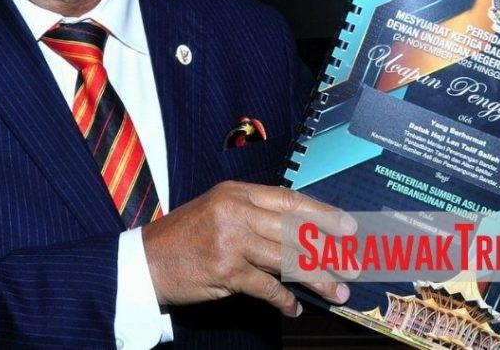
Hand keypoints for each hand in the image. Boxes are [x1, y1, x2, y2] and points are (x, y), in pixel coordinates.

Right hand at [141, 181, 353, 315]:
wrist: (146, 260)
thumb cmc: (186, 236)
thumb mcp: (219, 210)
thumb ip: (255, 214)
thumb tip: (302, 231)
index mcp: (238, 192)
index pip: (291, 200)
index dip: (324, 213)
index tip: (349, 226)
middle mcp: (236, 211)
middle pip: (296, 230)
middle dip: (330, 251)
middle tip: (354, 265)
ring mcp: (231, 240)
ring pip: (288, 259)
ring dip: (317, 278)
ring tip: (337, 291)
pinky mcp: (226, 270)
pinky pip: (267, 286)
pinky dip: (285, 300)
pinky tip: (295, 307)